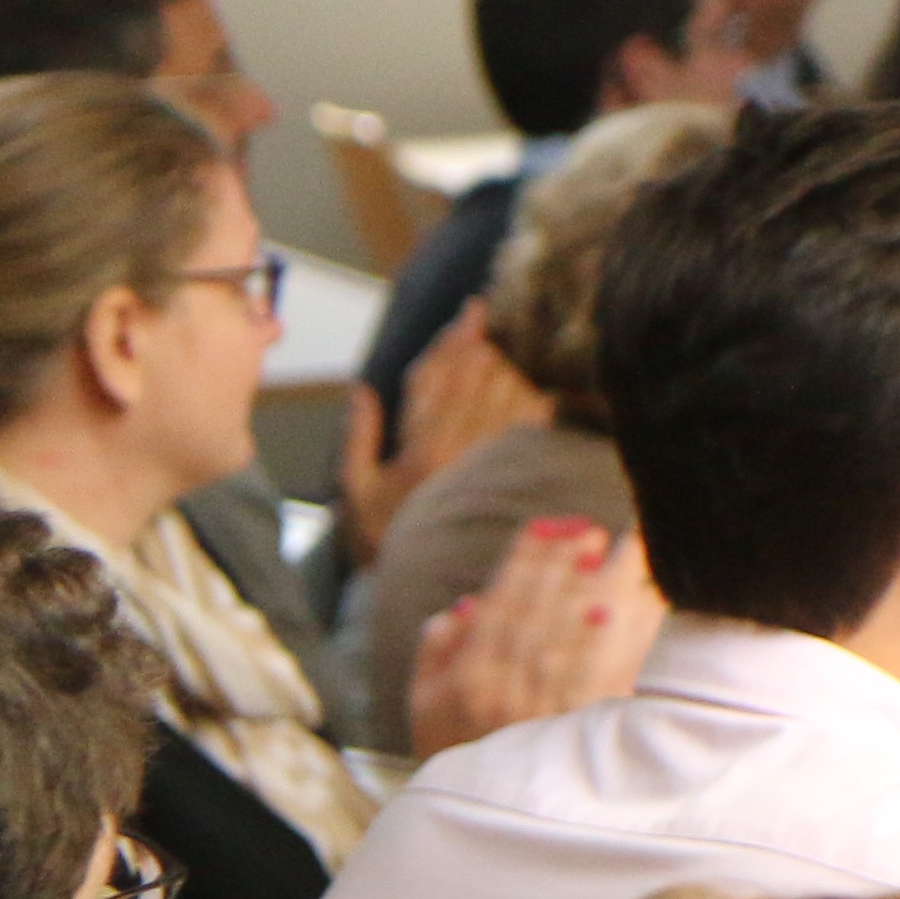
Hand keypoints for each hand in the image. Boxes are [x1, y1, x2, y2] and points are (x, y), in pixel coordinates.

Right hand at [340, 305, 541, 551]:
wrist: (426, 588)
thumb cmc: (383, 539)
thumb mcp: (355, 491)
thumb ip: (359, 437)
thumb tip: (362, 389)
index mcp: (419, 449)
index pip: (436, 381)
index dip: (452, 344)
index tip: (468, 313)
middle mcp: (457, 451)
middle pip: (474, 382)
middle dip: (485, 342)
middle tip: (499, 309)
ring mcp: (488, 464)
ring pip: (503, 399)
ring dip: (512, 363)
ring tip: (519, 333)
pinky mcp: (510, 479)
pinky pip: (528, 430)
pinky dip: (536, 401)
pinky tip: (543, 380)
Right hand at [407, 520, 663, 753]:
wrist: (485, 824)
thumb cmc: (456, 753)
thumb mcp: (425, 707)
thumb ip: (436, 652)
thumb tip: (465, 604)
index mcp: (465, 680)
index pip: (498, 606)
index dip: (522, 562)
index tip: (543, 523)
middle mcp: (502, 692)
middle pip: (535, 614)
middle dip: (558, 565)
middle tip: (581, 526)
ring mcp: (541, 713)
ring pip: (565, 639)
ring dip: (584, 589)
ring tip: (607, 547)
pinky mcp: (576, 734)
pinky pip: (592, 681)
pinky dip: (601, 645)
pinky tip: (616, 610)